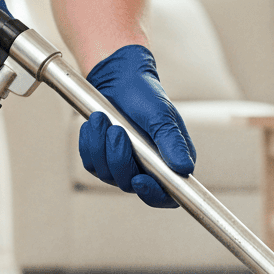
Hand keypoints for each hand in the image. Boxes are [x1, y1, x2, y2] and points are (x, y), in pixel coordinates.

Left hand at [80, 44, 196, 207]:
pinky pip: (92, 164)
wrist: (120, 79)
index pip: (166, 194)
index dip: (153, 194)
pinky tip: (94, 125)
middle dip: (119, 159)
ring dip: (101, 147)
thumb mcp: (162, 115)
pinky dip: (89, 145)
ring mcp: (125, 165)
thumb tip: (184, 168)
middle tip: (116, 130)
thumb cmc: (146, 94)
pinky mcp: (103, 158)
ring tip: (102, 119)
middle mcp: (149, 169)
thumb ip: (172, 142)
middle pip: (131, 185)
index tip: (140, 180)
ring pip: (108, 175)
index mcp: (171, 162)